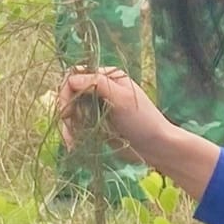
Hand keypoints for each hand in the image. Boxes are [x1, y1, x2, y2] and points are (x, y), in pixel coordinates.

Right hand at [57, 66, 176, 163]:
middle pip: (70, 95)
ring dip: (68, 127)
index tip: (66, 113)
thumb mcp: (122, 99)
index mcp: (108, 76)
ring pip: (71, 112)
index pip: (76, 76)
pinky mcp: (96, 124)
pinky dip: (73, 135)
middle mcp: (100, 88)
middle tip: (69, 130)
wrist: (157, 147)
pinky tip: (74, 146)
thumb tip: (71, 78)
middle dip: (67, 113)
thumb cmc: (143, 120)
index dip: (67, 93)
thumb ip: (97, 85)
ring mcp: (97, 107)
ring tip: (72, 143)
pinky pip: (77, 125)